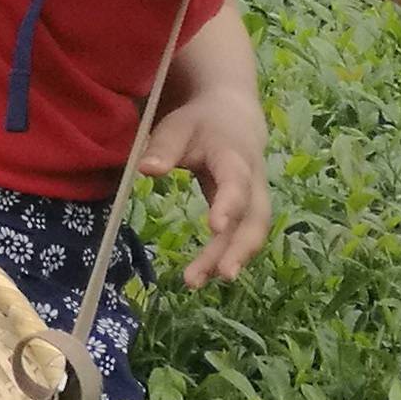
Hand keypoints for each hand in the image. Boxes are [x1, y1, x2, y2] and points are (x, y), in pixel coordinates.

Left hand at [140, 93, 275, 285]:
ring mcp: (254, 197)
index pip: (236, 183)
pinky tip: (204, 274)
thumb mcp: (178, 126)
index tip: (215, 227)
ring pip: (251, 232)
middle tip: (221, 274)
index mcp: (234, 157)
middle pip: (255, 217)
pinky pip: (243, 235)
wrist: (233, 117)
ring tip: (196, 281)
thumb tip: (145, 170)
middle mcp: (253, 181)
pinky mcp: (248, 210)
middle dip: (240, 247)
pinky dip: (226, 255)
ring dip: (230, 258)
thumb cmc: (200, 123)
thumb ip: (163, 147)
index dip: (229, 205)